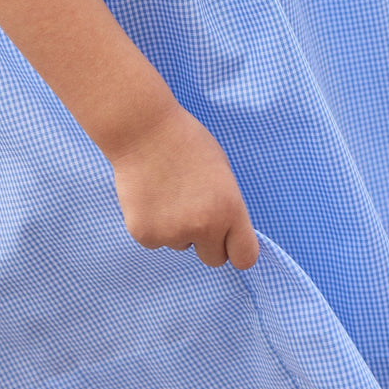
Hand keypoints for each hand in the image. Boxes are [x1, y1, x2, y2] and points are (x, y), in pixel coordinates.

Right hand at [109, 106, 259, 269]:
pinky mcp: (145, 235)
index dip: (237, 250)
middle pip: (213, 258)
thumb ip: (226, 205)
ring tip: (167, 191)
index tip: (230, 244)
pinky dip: (153, 224)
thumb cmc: (185, 141)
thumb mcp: (221, 170)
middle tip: (192, 209)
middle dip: (206, 241)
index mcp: (229, 209)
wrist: (143, 129)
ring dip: (177, 227)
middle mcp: (204, 227)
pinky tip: (149, 196)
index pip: (245, 257)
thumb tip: (225, 230)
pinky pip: (156, 239)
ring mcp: (172, 233)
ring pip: (181, 244)